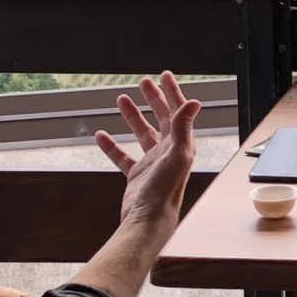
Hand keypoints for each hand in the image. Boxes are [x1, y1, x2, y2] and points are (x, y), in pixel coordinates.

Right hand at [95, 72, 200, 234]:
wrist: (148, 220)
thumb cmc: (165, 190)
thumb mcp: (176, 154)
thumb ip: (183, 127)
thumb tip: (195, 101)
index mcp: (181, 145)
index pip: (179, 112)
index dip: (173, 93)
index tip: (164, 76)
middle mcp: (169, 152)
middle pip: (162, 118)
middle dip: (154, 99)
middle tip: (143, 82)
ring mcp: (152, 163)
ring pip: (142, 134)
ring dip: (133, 116)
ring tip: (122, 98)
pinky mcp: (137, 175)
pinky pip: (123, 156)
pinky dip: (112, 146)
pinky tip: (101, 135)